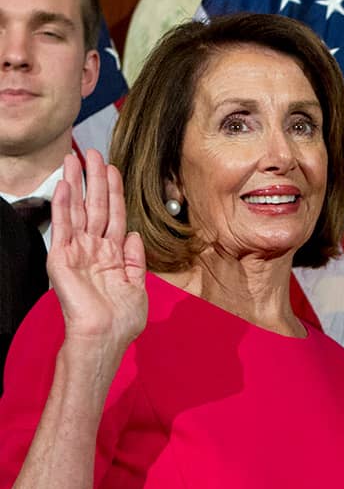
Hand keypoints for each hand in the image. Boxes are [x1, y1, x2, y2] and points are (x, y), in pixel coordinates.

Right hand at [46, 151, 146, 349]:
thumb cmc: (122, 319)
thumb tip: (133, 234)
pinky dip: (64, 205)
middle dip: (94, 179)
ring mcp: (76, 251)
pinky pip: (63, 226)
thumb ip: (134, 259)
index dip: (113, 192)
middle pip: (94, 206)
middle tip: (92, 151)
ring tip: (74, 158)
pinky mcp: (61, 258)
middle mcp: (93, 249)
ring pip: (77, 209)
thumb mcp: (137, 285)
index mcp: (112, 255)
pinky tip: (65, 184)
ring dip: (76, 183)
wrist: (105, 337)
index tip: (113, 168)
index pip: (113, 215)